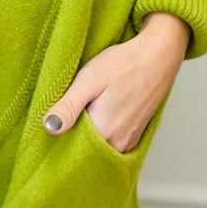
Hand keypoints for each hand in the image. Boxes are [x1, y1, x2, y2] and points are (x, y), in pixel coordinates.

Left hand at [41, 11, 190, 152]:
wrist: (158, 56)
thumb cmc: (124, 64)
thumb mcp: (89, 79)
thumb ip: (68, 106)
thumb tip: (49, 127)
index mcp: (104, 131)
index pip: (70, 149)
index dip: (59, 136)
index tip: (54, 121)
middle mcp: (118, 143)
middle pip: (85, 151)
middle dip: (72, 138)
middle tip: (66, 114)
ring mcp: (128, 141)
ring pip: (99, 147)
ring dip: (87, 136)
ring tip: (83, 112)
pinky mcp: (134, 134)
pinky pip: (111, 143)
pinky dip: (102, 134)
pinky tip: (98, 115)